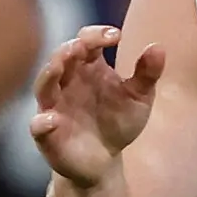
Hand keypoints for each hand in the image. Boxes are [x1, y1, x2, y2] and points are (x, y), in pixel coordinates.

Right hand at [28, 25, 164, 187]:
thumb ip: (147, 74)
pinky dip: (42, 122)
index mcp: (88, 67)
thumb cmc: (118, 122)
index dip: (97, 34)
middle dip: (69, 48)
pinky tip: (52, 120)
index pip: (86, 41)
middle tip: (82, 45)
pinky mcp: (47, 134)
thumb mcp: (139, 98)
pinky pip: (38, 125)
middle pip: (60, 56)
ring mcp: (54, 106)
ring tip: (58, 66)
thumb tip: (158, 47)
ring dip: (49, 73)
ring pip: (44, 84)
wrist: (104, 161)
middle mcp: (67, 81)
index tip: (117, 36)